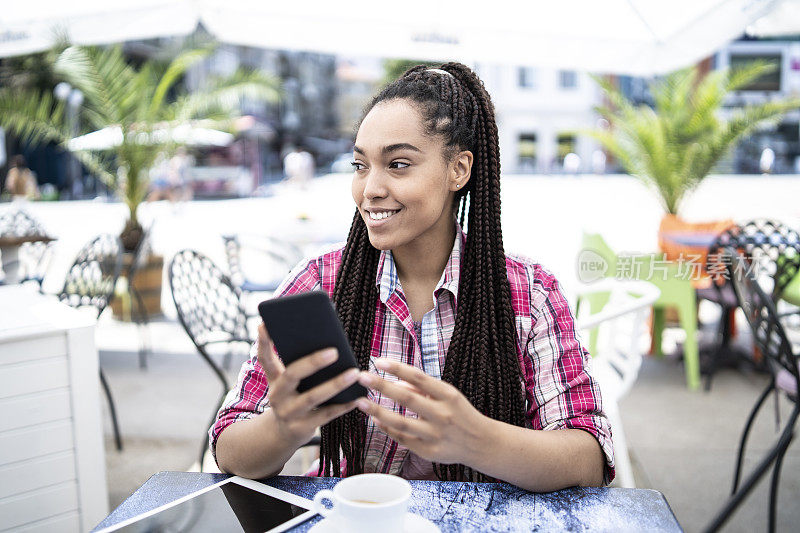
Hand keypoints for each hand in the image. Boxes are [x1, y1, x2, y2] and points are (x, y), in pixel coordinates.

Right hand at [256, 323, 358, 446]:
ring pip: (312, 397)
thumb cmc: (294, 397)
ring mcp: (288, 413)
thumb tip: (326, 341)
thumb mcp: (289, 382)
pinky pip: (325, 415)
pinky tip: (357, 397)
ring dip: (335, 384)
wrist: (283, 433)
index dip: (264, 342)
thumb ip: (300, 363)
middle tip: (334, 351)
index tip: (265, 324)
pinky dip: (342, 406)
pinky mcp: (301, 428)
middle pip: (292, 375)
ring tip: (354, 372)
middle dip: (313, 362)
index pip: (265, 357)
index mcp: (274, 378)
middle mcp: (277, 395)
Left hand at [355, 359, 489, 465]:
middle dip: (382, 386)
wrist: (481, 443)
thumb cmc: (460, 413)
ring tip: (360, 402)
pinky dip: (387, 428)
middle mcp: (443, 415)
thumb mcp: (448, 395)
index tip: (378, 361)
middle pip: (407, 399)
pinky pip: (403, 439)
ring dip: (378, 411)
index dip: (397, 368)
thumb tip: (395, 384)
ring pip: (401, 423)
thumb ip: (423, 389)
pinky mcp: (429, 452)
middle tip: (362, 377)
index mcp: (449, 395)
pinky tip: (375, 419)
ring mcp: (435, 435)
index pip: (419, 378)